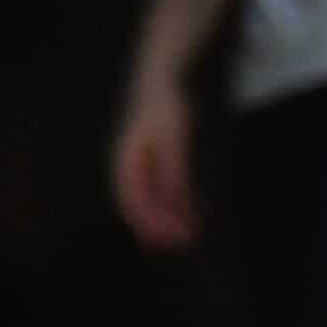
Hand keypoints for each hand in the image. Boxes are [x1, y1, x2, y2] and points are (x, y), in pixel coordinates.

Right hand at [110, 75, 201, 250]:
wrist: (161, 82)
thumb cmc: (164, 108)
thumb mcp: (173, 139)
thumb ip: (173, 169)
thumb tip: (175, 199)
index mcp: (127, 164)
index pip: (134, 202)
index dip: (148, 223)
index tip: (163, 242)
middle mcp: (131, 168)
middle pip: (146, 203)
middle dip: (163, 224)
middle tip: (183, 244)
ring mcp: (144, 164)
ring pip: (159, 196)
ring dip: (175, 214)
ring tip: (194, 232)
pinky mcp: (158, 159)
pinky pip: (168, 184)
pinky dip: (182, 197)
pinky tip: (199, 208)